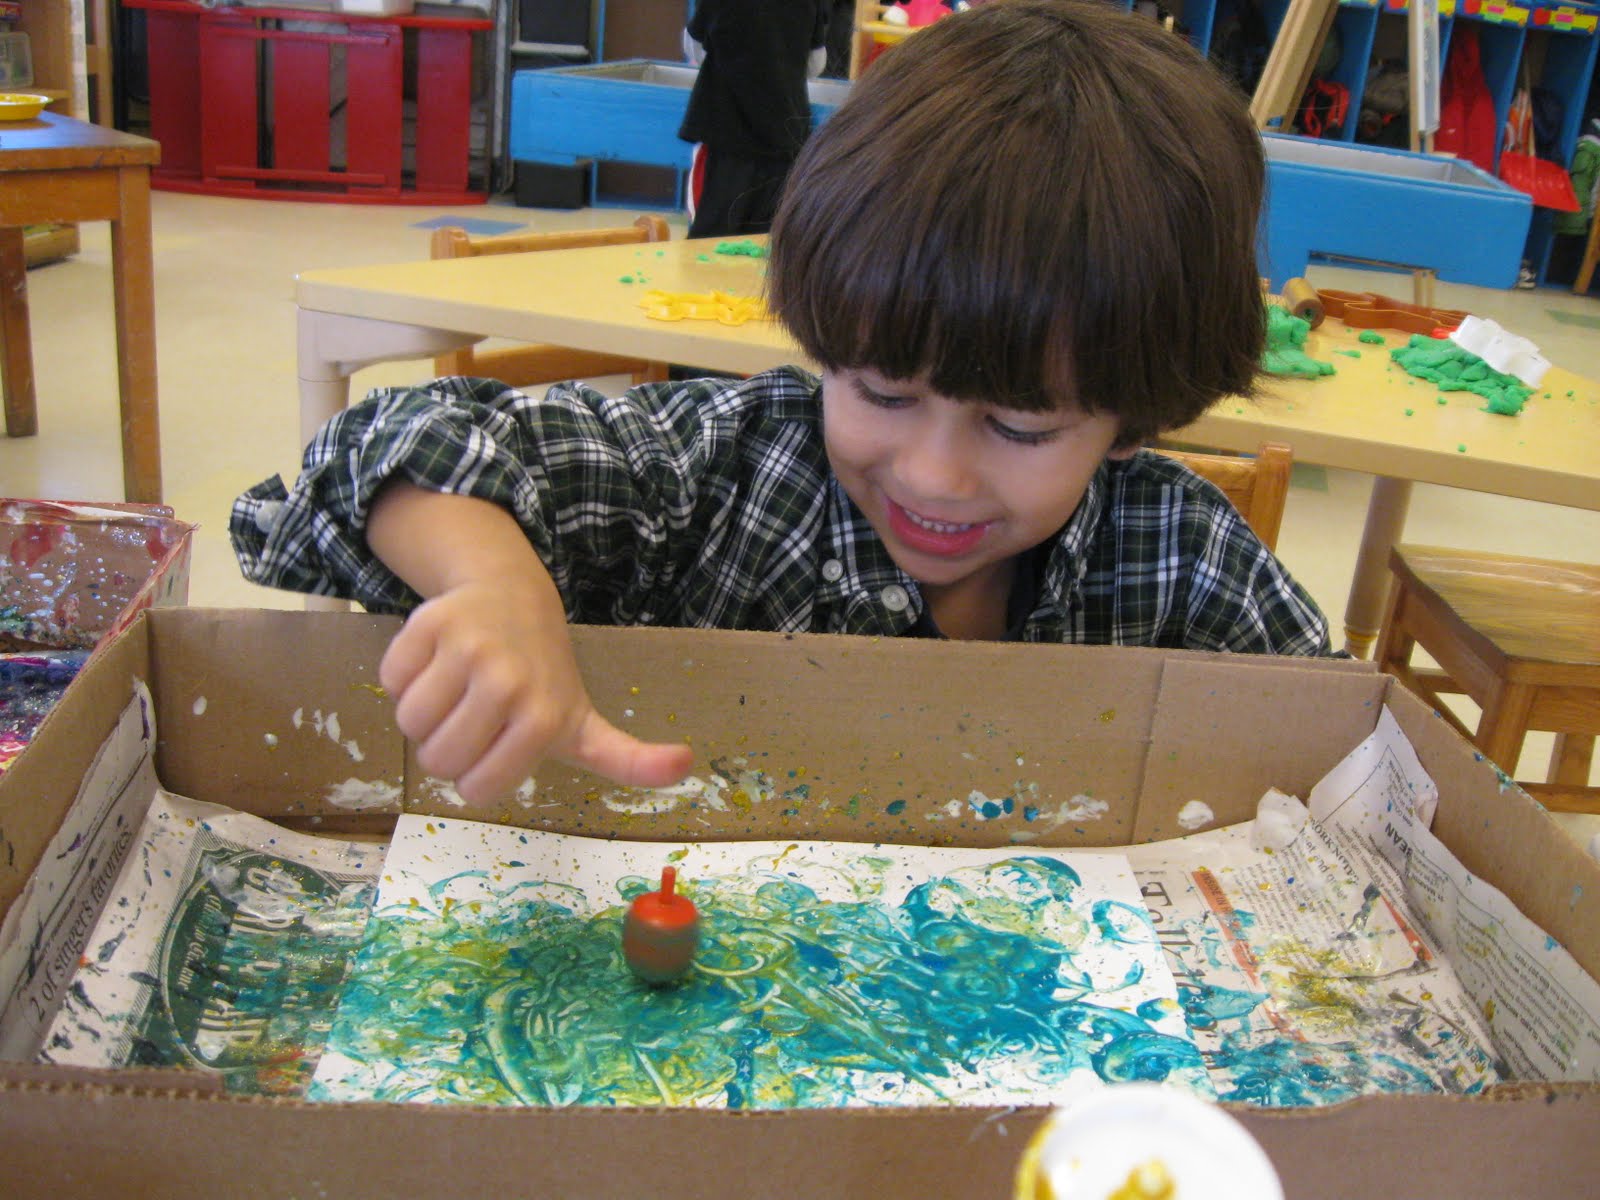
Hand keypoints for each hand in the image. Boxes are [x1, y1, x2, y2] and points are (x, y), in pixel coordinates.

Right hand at [378, 580, 693, 803]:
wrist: (515, 597)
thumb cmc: (546, 677)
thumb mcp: (589, 724)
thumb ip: (630, 760)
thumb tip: (688, 764)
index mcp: (545, 717)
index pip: (476, 789)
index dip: (478, 778)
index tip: (498, 749)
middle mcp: (508, 681)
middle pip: (437, 759)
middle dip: (447, 749)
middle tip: (475, 717)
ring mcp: (468, 647)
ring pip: (409, 721)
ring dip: (423, 714)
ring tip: (457, 690)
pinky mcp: (430, 620)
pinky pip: (390, 680)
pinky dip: (403, 677)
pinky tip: (437, 661)